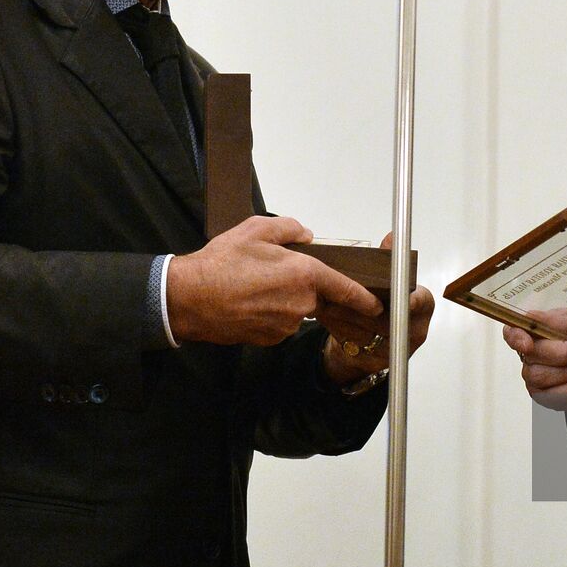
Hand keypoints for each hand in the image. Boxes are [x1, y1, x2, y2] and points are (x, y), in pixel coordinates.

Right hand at [166, 216, 381, 345]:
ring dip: (285, 300)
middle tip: (272, 276)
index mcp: (303, 274)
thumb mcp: (255, 230)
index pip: (344, 288)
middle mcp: (301, 303)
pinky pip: (281, 323)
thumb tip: (306, 235)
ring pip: (297, 310)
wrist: (189, 299)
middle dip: (303, 287)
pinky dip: (271, 313)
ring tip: (254, 286)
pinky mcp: (271, 338)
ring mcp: (286, 324)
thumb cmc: (221, 263)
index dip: (363, 296)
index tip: (377, 303)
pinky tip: (249, 302)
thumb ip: (289, 228)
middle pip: (316, 296)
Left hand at [320, 231, 434, 384]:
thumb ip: (390, 262)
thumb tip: (391, 238)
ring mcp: (394, 348)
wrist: (375, 344)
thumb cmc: (384, 306)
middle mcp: (413, 331)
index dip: (413, 300)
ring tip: (324, 298)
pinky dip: (335, 326)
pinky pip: (350, 340)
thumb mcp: (391, 283)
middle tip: (339, 289)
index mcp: (422, 309)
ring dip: (341, 314)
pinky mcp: (373, 361)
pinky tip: (324, 313)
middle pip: (385, 317)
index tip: (406, 299)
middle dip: (360, 302)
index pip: (422, 303)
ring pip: (363, 330)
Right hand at [502, 323, 566, 416]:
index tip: (528, 344)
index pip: (512, 333)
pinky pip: (555, 396)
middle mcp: (532, 356)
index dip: (515, 338)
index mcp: (537, 332)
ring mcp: (538, 379)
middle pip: (530, 357)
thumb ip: (556, 319)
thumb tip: (529, 317)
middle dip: (561, 354)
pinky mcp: (550, 398)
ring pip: (541, 377)